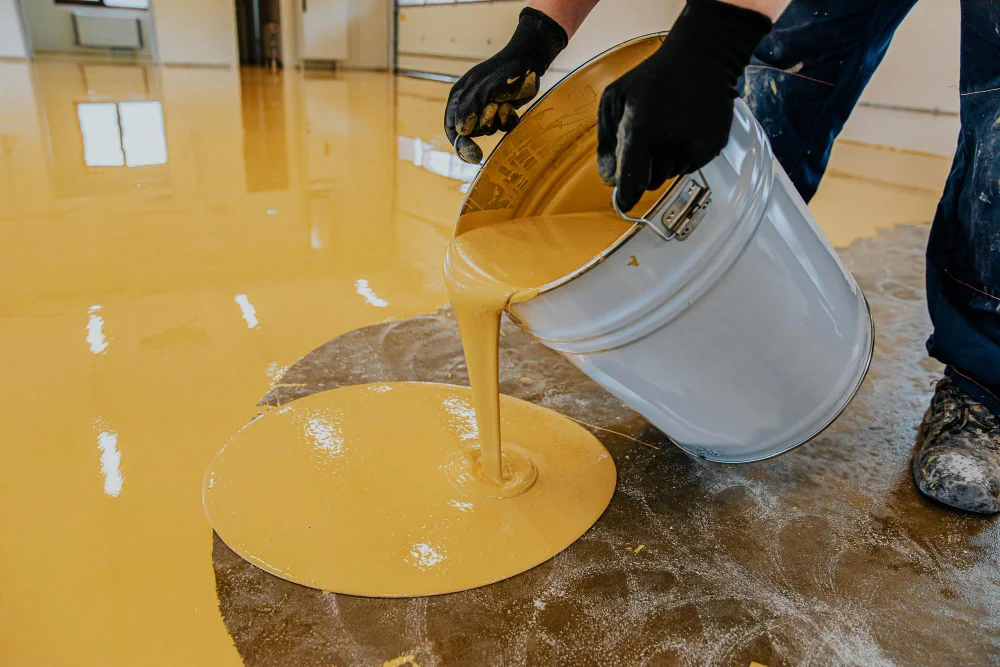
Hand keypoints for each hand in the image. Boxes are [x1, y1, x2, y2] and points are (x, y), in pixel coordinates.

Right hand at [445, 8, 566, 163]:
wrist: (529, 61)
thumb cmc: (503, 73)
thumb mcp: (483, 91)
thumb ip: (469, 110)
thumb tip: (460, 132)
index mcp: (459, 97)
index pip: (452, 128)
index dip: (460, 144)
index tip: (474, 156)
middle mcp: (470, 104)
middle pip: (471, 132)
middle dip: (483, 125)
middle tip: (493, 108)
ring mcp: (486, 107)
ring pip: (488, 130)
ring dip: (497, 120)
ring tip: (503, 102)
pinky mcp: (502, 110)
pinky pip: (502, 126)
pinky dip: (508, 119)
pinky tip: (512, 105)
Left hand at [597, 0, 771, 211]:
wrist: (701, 61)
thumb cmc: (651, 78)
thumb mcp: (615, 100)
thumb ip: (607, 143)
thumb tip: (608, 180)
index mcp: (643, 132)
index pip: (633, 184)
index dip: (626, 197)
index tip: (622, 203)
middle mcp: (671, 144)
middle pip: (650, 182)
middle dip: (644, 169)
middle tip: (647, 140)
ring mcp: (695, 147)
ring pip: (670, 175)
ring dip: (664, 161)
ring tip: (667, 128)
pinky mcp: (712, 148)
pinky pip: (689, 166)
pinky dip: (683, 155)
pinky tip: (683, 129)